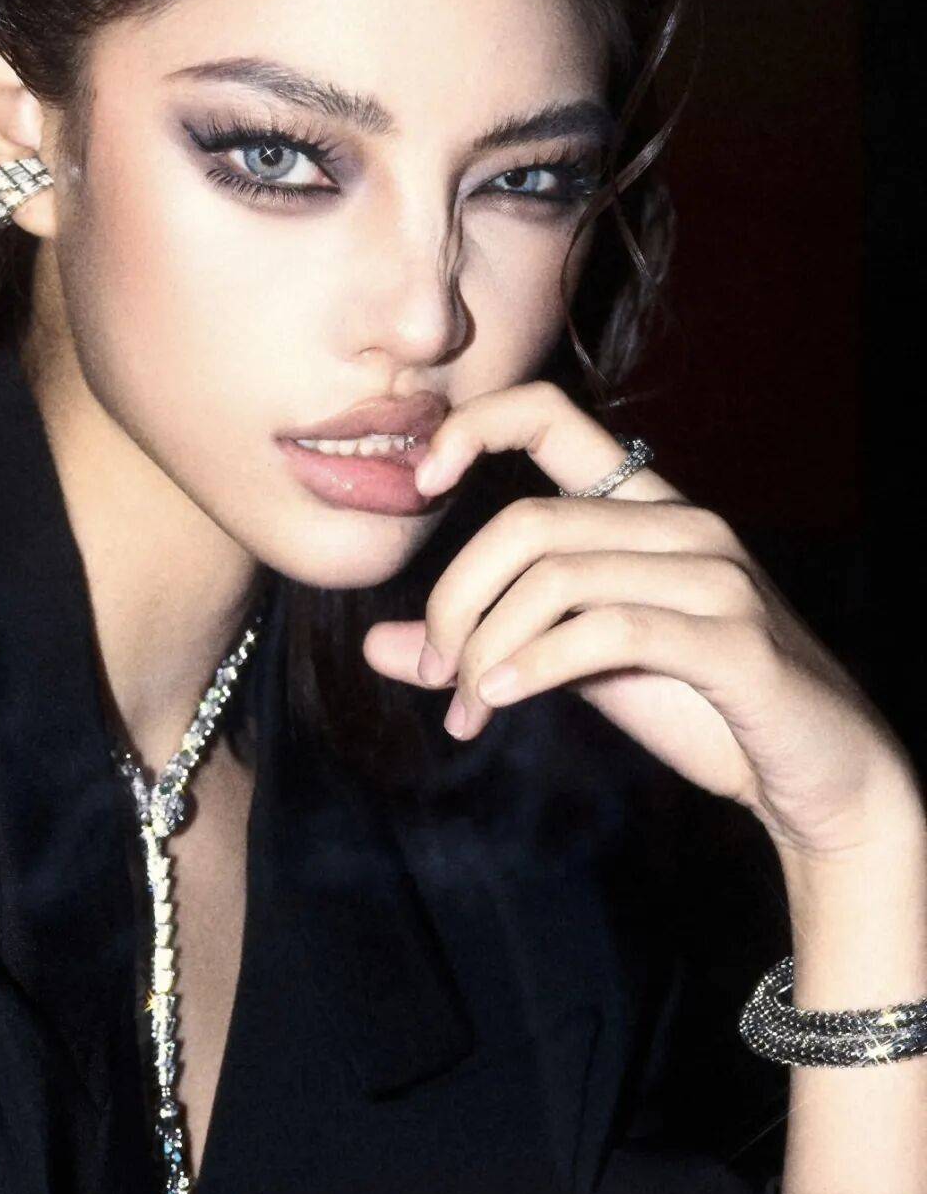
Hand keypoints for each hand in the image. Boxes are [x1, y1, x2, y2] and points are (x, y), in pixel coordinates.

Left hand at [362, 380, 922, 865]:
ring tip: (469, 707)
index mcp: (644, 511)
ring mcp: (714, 577)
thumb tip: (377, 645)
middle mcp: (682, 524)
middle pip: (525, 525)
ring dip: (487, 650)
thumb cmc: (698, 707)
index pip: (550, 417)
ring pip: (556, 577)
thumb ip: (488, 645)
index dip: (473, 428)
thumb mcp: (574, 667)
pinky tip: (500, 700)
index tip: (419, 484)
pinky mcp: (733, 640)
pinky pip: (607, 628)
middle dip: (457, 603)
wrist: (816, 776)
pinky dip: (535, 664)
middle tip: (438, 673)